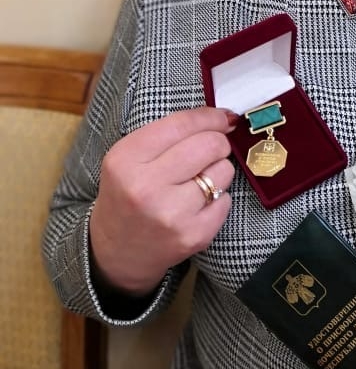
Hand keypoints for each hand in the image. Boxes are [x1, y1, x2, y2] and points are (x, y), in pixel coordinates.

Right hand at [89, 106, 236, 296]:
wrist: (116, 251)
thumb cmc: (128, 195)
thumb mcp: (131, 157)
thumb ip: (171, 133)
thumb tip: (225, 117)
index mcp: (125, 159)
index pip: (182, 124)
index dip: (210, 117)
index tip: (222, 118)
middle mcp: (145, 186)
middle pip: (209, 145)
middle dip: (218, 143)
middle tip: (211, 151)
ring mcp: (170, 214)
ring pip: (223, 171)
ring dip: (218, 172)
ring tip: (198, 182)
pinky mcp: (192, 236)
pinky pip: (226, 201)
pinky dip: (218, 199)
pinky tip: (197, 206)